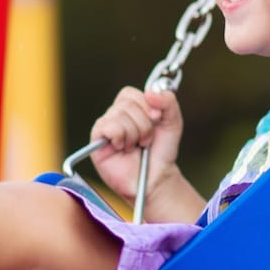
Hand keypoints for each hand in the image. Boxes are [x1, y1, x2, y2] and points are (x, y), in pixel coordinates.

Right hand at [88, 86, 182, 201]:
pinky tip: (123, 148)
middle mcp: (114, 116)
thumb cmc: (161, 151)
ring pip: (118, 115)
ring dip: (135, 134)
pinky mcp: (96, 142)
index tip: (157, 118)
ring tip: (136, 146)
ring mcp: (104, 128)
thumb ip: (168, 102)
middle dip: (144, 124)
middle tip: (146, 140)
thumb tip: (150, 92)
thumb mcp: (173, 122)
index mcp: (129, 108)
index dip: (146, 104)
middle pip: (126, 104)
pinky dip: (121, 137)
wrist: (156, 177)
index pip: (129, 93)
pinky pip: (107, 127)